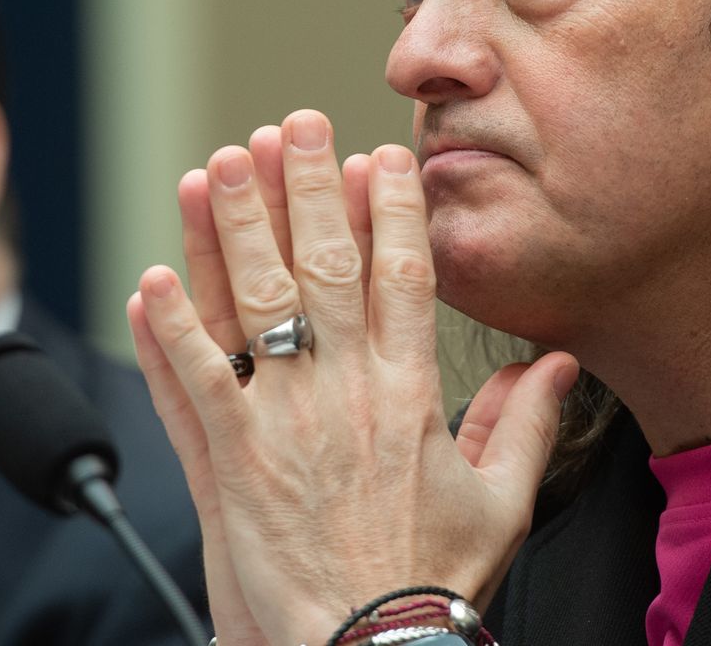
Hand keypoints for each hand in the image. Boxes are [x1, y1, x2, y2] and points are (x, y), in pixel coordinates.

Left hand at [128, 109, 578, 645]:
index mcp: (413, 394)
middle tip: (290, 126)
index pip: (403, 276)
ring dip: (230, 229)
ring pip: (254, 304)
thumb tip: (559, 363)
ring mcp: (283, 424)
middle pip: (324, 266)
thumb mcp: (502, 504)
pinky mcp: (229, 464)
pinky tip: (150, 279)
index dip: (389, 210)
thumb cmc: (431, 586)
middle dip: (306, 187)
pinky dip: (168, 330)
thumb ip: (525, 423)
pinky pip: (193, 381)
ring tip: (216, 166)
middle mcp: (347, 393)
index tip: (378, 155)